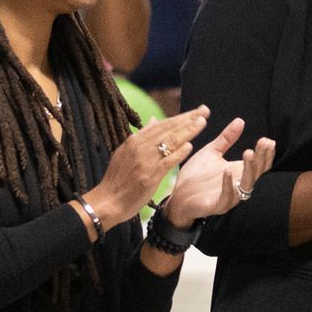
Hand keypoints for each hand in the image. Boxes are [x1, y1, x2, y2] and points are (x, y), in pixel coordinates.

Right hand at [85, 106, 210, 231]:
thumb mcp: (125, 152)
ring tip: (202, 122)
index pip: (161, 125)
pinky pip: (166, 162)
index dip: (180, 117)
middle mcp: (139, 147)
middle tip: (204, 110)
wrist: (106, 201)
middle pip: (168, 130)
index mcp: (134, 141)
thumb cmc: (117, 179)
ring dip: (187, 131)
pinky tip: (189, 146)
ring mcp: (144, 161)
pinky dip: (178, 153)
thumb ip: (142, 136)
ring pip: (169, 142)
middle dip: (188, 119)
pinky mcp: (149, 176)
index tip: (195, 111)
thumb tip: (154, 119)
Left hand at [161, 118, 278, 227]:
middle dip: (262, 157)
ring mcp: (230, 196)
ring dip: (249, 169)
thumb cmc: (197, 175)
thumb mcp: (212, 152)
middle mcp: (238, 185)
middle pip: (256, 171)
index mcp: (239, 172)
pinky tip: (227, 171)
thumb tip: (240, 120)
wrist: (179, 196)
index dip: (265, 153)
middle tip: (264, 143)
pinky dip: (228, 185)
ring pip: (246, 184)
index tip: (268, 140)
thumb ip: (227, 139)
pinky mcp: (217, 205)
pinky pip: (227, 197)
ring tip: (248, 152)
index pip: (259, 163)